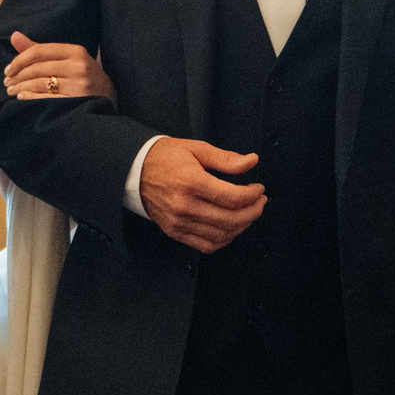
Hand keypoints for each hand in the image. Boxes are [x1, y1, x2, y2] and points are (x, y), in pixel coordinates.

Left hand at [2, 32, 116, 102]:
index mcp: (76, 52)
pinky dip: (30, 98)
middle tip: (7, 83)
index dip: (19, 60)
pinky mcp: (76, 103)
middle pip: (37, 68)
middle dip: (17, 76)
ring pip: (39, 84)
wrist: (110, 99)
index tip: (8, 70)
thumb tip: (14, 36)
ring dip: (20, 88)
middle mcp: (78, 67)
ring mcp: (78, 86)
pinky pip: (46, 99)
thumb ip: (40, 49)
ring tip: (12, 91)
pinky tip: (22, 98)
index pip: (39, 51)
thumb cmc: (83, 77)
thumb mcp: (68, 59)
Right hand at [138, 139, 265, 252]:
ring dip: (241, 226)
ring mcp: (179, 222)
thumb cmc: (165, 158)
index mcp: (191, 182)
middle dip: (253, 212)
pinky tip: (231, 227)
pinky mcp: (175, 232)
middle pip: (230, 219)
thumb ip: (226, 158)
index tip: (258, 189)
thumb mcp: (197, 149)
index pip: (232, 197)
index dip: (252, 195)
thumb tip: (251, 162)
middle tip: (259, 202)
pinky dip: (224, 239)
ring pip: (221, 235)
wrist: (135, 171)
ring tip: (248, 213)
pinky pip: (206, 245)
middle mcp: (184, 206)